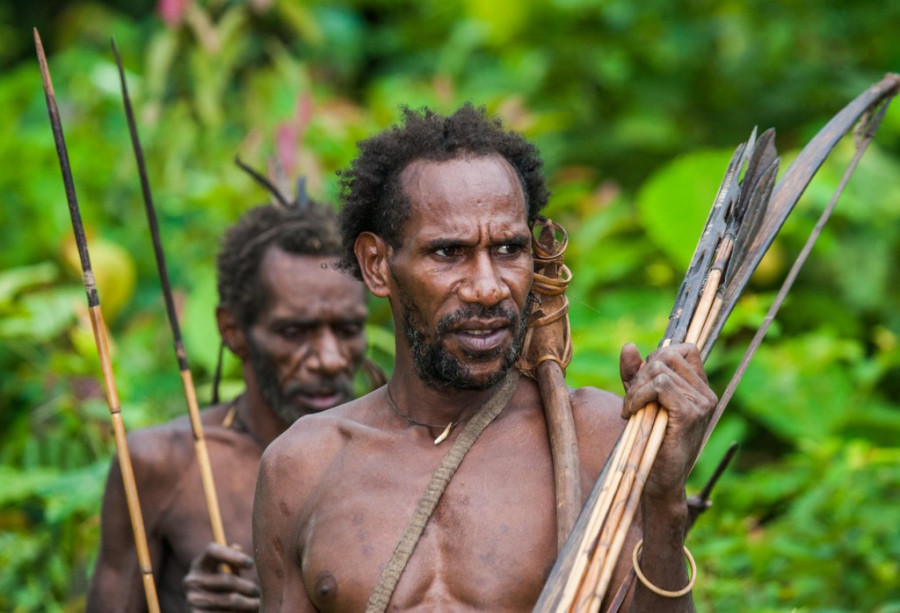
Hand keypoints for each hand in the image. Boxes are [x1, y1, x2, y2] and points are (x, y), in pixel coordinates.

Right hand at [183, 542, 259, 611]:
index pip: (212, 550)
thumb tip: (236, 547)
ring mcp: (192, 599)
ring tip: (257, 604)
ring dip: (248, 603)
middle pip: (227, 579)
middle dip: (248, 587)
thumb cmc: (222, 589)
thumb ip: (232, 562)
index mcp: (200, 564)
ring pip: (230, 600)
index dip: (233, 555)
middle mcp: (192, 580)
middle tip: (258, 592)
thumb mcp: (226, 574)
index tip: (251, 564)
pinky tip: (244, 612)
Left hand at [619, 342, 715, 502]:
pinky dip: (638, 395)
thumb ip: (635, 374)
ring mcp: (701, 404)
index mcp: (701, 389)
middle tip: (631, 400)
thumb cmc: (650, 442)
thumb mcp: (641, 401)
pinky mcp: (690, 414)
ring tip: (629, 409)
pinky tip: (630, 413)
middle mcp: (706, 394)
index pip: (686, 349)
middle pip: (668, 355)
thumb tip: (629, 346)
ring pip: (660, 370)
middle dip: (641, 373)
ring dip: (636, 387)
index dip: (658, 357)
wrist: (659, 481)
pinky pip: (660, 386)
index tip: (643, 382)